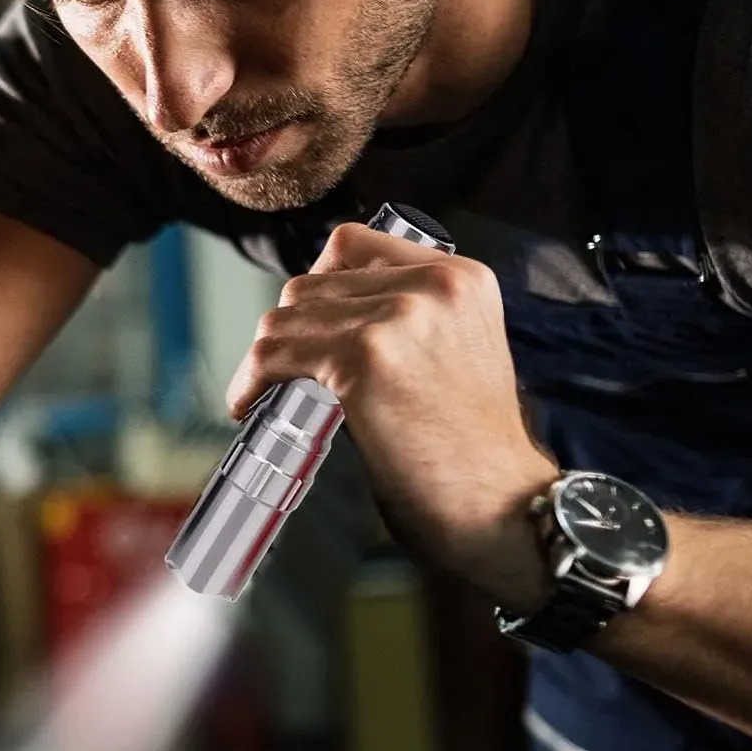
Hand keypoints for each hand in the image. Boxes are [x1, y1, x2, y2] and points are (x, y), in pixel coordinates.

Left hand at [229, 222, 556, 609]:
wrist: (502, 505)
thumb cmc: (474, 453)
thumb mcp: (459, 356)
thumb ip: (410, 325)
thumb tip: (328, 326)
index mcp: (460, 277)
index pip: (352, 245)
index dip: (315, 285)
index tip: (302, 324)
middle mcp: (431, 286)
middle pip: (310, 285)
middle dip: (286, 331)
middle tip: (278, 373)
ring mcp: (397, 319)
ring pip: (285, 319)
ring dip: (263, 359)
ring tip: (261, 392)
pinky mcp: (363, 361)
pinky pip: (274, 357)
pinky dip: (250, 381)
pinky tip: (248, 403)